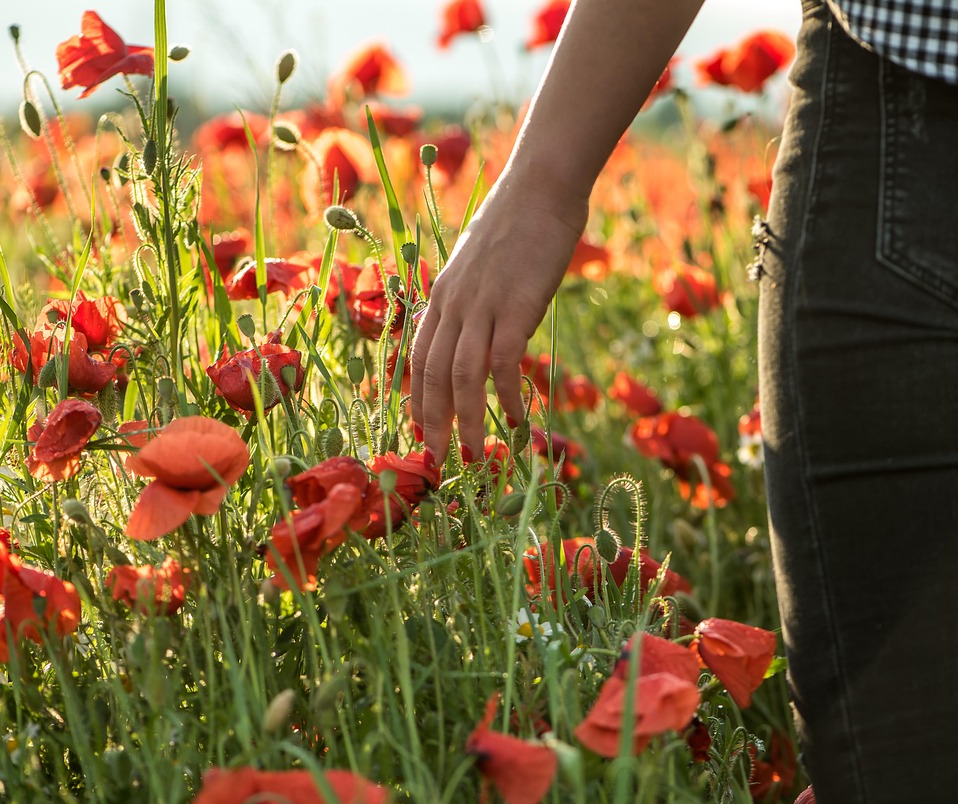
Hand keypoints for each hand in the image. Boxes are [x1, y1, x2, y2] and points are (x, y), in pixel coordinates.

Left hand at [410, 172, 586, 467]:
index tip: (421, 434)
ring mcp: (482, 305)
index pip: (419, 359)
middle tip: (438, 462)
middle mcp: (452, 303)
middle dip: (431, 424)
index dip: (417, 401)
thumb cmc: (517, 222)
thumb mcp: (480, 263)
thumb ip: (472, 299)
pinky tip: (520, 420)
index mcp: (441, 295)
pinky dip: (509, 396)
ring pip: (463, 377)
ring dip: (466, 420)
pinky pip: (504, 363)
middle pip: (433, 375)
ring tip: (472, 453)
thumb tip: (478, 331)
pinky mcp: (516, 307)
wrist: (540, 187)